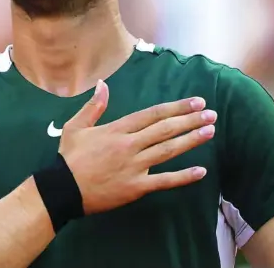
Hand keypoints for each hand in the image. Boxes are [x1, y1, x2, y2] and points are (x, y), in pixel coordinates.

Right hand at [59, 80, 215, 214]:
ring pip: (168, 150)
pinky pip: (164, 181)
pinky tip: (201, 171)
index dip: (176, 107)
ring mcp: (135, 167)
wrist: (62, 190)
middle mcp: (130, 145)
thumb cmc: (70, 157)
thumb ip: (93, 105)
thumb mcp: (75, 126)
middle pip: (165, 129)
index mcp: (117, 129)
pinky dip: (183, 177)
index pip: (153, 114)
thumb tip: (103, 84)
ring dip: (191, 140)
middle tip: (211, 114)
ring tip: (210, 131)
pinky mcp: (136, 187)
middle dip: (190, 120)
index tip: (195, 102)